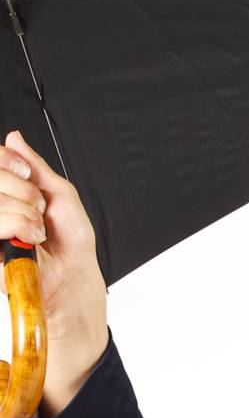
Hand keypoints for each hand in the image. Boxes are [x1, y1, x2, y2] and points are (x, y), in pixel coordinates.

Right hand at [0, 127, 105, 340]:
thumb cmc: (69, 243)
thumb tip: (14, 138)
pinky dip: (17, 226)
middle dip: (24, 190)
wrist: (73, 279)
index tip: (28, 175)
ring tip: (36, 230)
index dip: (7, 162)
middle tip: (39, 210)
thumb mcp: (61, 195)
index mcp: (8, 190)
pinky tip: (27, 239)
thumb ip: (36, 166)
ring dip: (24, 213)